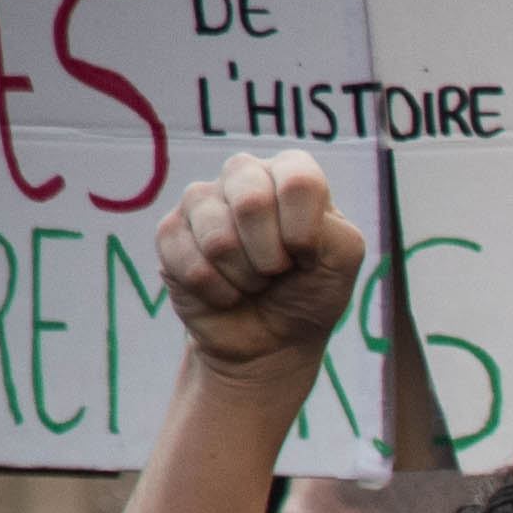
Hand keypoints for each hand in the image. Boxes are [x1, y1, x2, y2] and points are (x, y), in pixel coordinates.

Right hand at [151, 153, 366, 382]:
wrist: (273, 339)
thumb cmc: (311, 290)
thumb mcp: (342, 260)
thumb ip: (332, 231)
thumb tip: (283, 230)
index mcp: (289, 174)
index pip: (298, 179)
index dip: (304, 230)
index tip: (308, 256)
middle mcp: (243, 177)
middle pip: (251, 201)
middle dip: (272, 256)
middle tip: (277, 271)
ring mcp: (200, 201)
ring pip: (217, 238)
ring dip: (245, 278)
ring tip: (254, 282)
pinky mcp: (170, 233)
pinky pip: (191, 265)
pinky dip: (219, 293)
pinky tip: (226, 292)